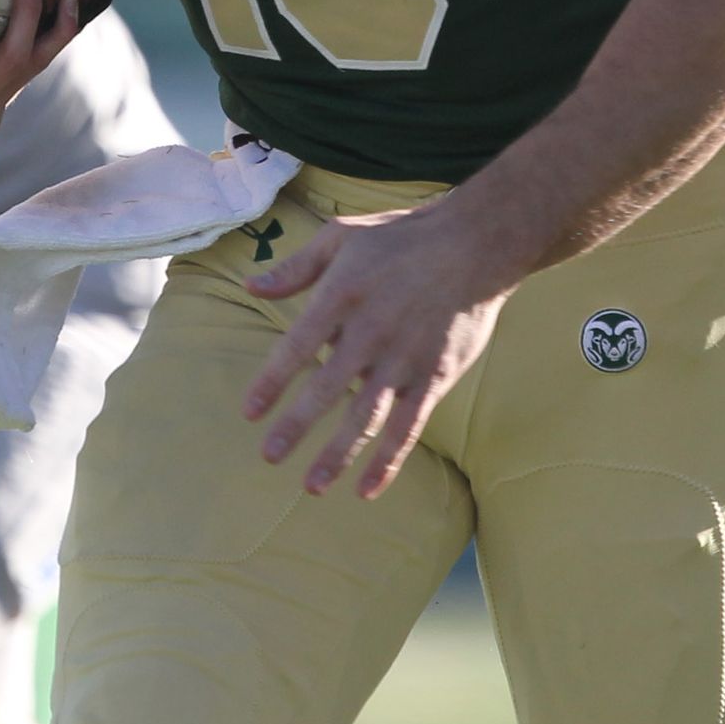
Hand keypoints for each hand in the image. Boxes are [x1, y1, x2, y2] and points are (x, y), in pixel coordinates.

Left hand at [241, 199, 516, 497]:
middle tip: (269, 457)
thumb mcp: (342, 236)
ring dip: (338, 453)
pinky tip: (368, 487)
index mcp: (341, 295)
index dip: (271, 382)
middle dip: (296, 426)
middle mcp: (371, 331)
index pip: (297, 347)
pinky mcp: (435, 375)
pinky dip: (389, 459)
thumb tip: (250, 286)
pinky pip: (409, 425)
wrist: (476, 244)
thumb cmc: (402, 238)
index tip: (249, 412)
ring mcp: (405, 357)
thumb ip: (296, 268)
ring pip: (367, 415)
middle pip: (326, 389)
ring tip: (312, 485)